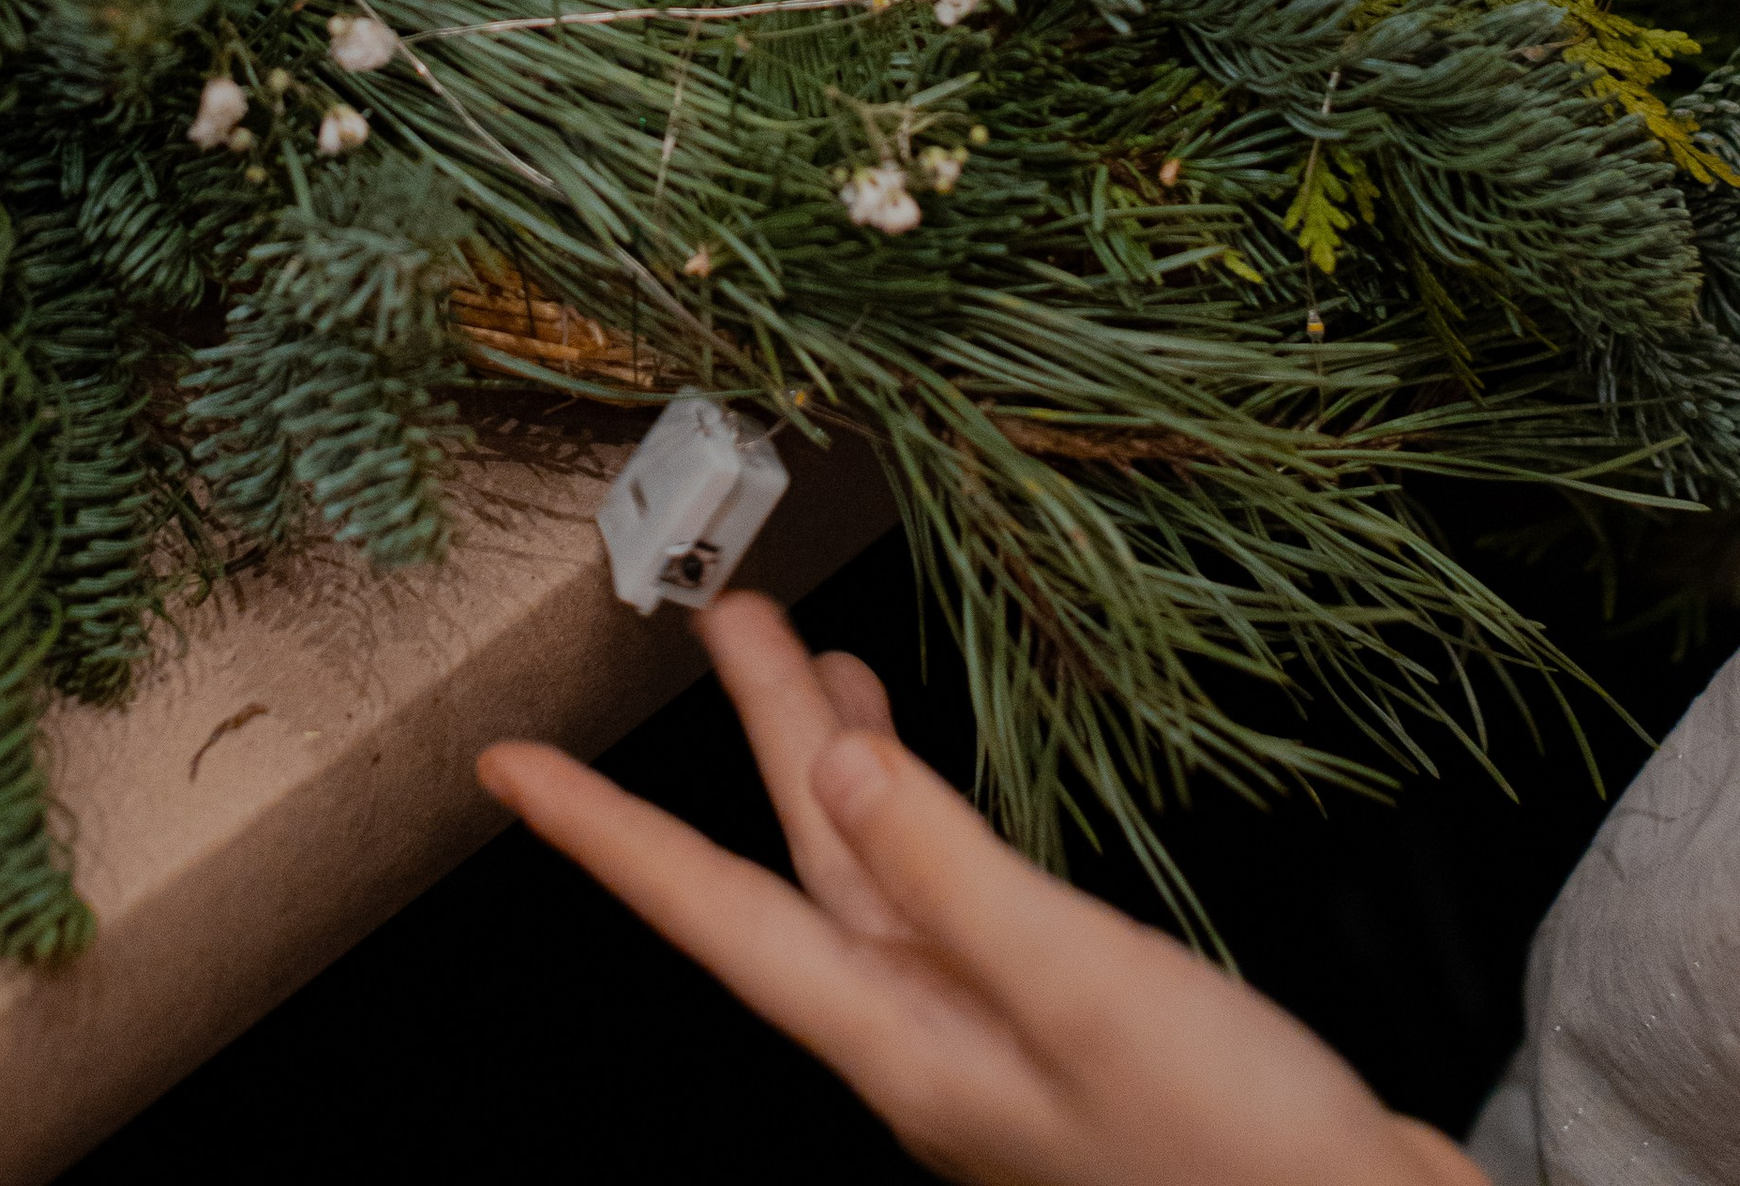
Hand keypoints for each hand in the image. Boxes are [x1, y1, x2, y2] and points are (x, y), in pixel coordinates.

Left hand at [478, 594, 1477, 1185]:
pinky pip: (941, 889)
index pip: (712, 914)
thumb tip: (835, 766)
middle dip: (752, 731)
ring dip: (832, 758)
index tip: (505, 771)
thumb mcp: (1084, 990)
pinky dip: (918, 807)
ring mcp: (982, 1032)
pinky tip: (923, 774)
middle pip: (797, 861)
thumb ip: (953, 868)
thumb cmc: (1234, 1148)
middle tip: (713, 608)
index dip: (602, 838)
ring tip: (808, 656)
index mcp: (899, 1034)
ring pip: (870, 864)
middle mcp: (919, 1033)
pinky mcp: (1050, 1026)